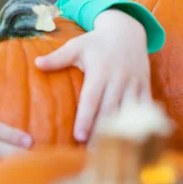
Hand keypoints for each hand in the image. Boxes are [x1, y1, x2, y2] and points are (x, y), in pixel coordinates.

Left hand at [35, 10, 150, 141]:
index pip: (91, 99)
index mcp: (100, 71)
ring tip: (110, 152)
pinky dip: (141, 123)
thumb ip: (58, 57)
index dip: (86, 118)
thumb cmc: (95, 42)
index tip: (78, 136)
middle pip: (110, 110)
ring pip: (128, 112)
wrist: (127, 31)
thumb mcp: (76, 46)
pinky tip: (135, 141)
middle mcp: (119, 79)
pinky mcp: (145, 87)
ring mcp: (134, 84)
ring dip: (120, 132)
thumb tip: (36, 63)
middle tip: (91, 152)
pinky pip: (145, 108)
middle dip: (101, 132)